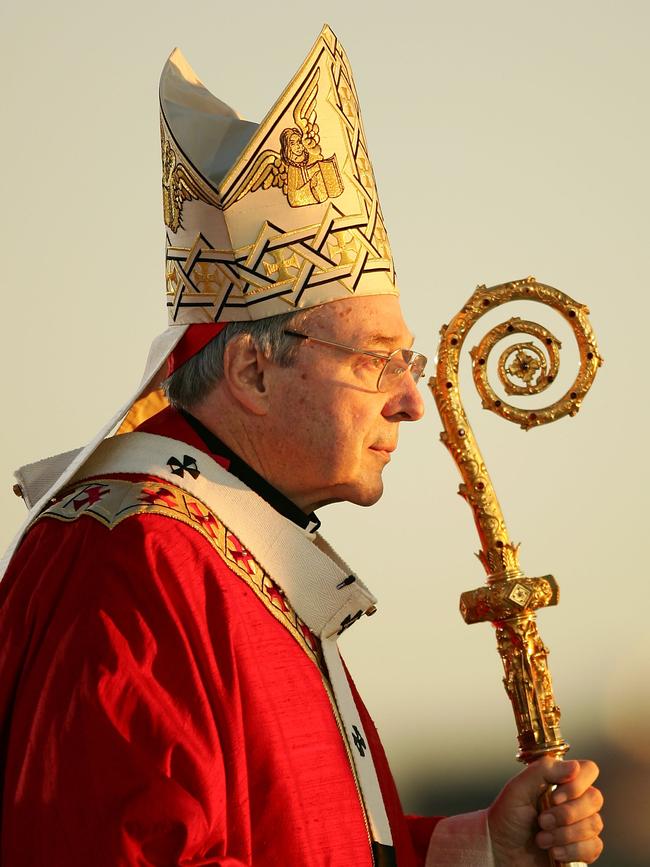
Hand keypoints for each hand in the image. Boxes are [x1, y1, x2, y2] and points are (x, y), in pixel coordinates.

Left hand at [487, 756, 603, 864]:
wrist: (501, 852)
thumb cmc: (506, 818)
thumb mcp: (518, 788)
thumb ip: (542, 771)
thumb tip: (574, 766)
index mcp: (559, 781)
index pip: (588, 770)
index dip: (577, 784)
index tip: (555, 797)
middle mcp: (573, 800)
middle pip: (595, 798)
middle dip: (566, 814)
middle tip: (542, 821)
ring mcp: (579, 824)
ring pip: (595, 824)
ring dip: (565, 834)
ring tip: (541, 839)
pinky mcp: (582, 848)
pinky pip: (594, 846)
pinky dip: (572, 850)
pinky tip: (554, 852)